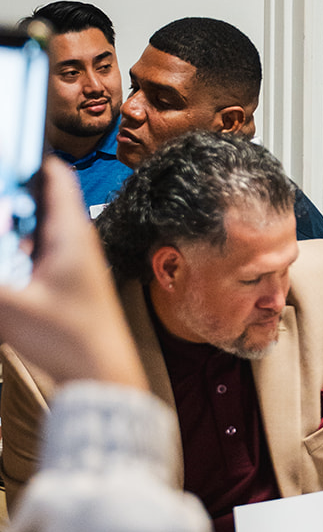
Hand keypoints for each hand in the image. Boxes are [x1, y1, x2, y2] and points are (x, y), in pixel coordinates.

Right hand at [0, 159, 145, 388]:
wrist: (103, 378)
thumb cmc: (69, 343)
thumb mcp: (9, 304)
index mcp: (69, 235)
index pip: (54, 176)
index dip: (28, 158)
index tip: (6, 153)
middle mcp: (77, 243)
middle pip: (39, 201)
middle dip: (12, 198)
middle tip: (2, 201)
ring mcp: (76, 263)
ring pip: (38, 228)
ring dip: (15, 227)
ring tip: (5, 233)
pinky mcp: (70, 284)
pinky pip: (40, 253)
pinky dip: (21, 250)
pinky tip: (11, 269)